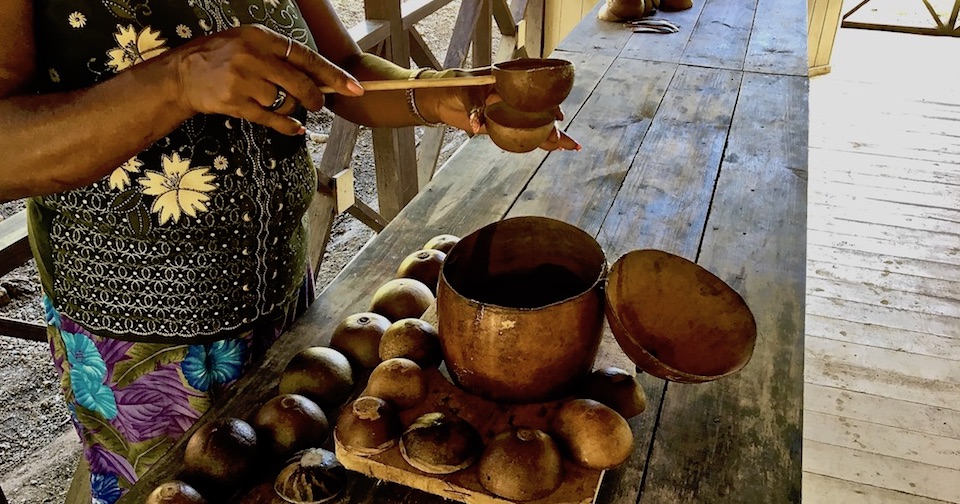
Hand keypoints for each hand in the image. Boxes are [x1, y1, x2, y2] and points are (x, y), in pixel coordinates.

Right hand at [171, 25, 363, 134]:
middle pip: (300, 83)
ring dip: (290, 109)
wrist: (182, 75)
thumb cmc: (220, 58)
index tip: (353, 86)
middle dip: (315, 98)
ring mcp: (244, 81)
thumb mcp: (248, 42)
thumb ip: (280, 55)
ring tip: (279, 105)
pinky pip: (272, 119)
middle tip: (318, 104)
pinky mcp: (236, 103)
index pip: (306, 57)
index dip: (333, 74)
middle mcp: (253, 57)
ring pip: (285, 102)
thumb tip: (319, 76)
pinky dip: (287, 126)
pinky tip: (294, 129)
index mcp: (261, 37)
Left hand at [427, 68, 580, 151]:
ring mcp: (512, 111)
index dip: (549, 105)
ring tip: (570, 147)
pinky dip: (539, 142)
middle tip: (568, 143)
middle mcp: (516, 96)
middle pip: (542, 112)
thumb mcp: (465, 93)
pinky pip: (526, 134)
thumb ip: (473, 107)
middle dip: (556, 128)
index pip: (537, 93)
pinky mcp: (506, 125)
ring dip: (553, 137)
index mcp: (511, 81)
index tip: (557, 116)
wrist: (442, 98)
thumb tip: (476, 123)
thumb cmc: (455, 87)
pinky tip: (554, 147)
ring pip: (538, 125)